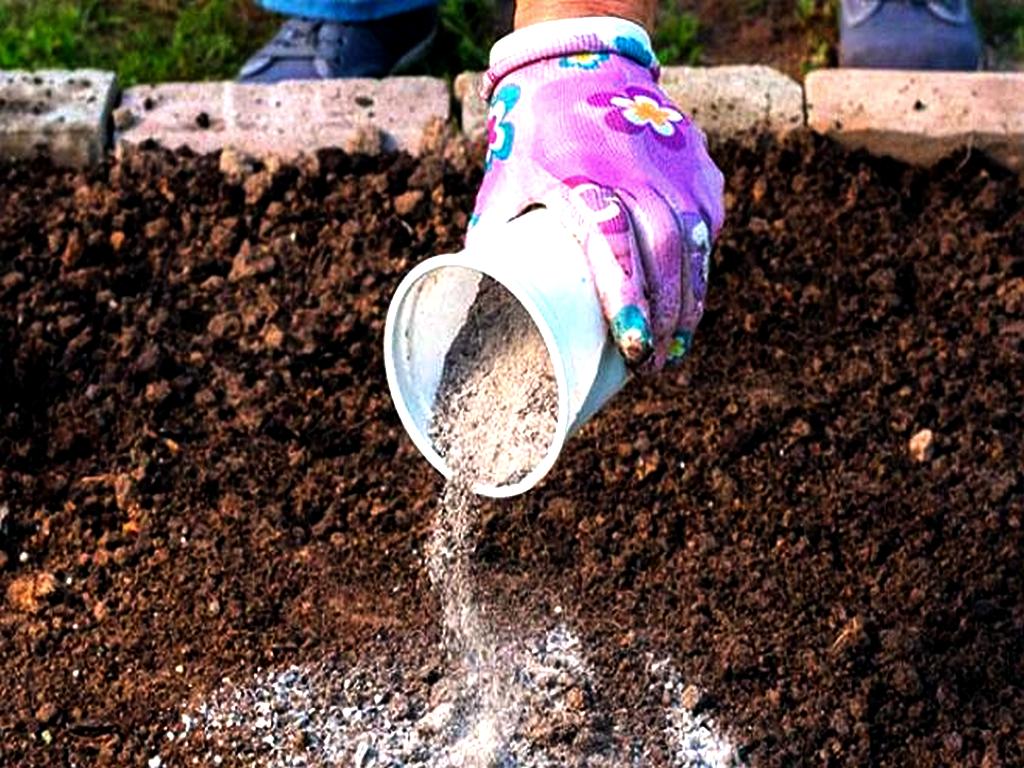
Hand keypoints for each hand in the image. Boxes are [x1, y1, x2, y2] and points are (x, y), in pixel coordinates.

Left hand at [468, 18, 724, 370]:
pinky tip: (692, 294)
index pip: (615, 248)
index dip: (628, 301)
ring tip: (679, 346)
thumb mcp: (504, 180)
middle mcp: (638, 174)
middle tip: (655, 365)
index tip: (634, 347)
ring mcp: (675, 166)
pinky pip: (708, 221)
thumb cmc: (533, 131)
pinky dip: (702, 262)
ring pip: (696, 244)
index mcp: (584, 181)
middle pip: (666, 256)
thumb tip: (480, 295)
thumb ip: (494, 236)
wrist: (582, 57)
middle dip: (667, 319)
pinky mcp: (697, 162)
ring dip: (691, 301)